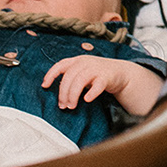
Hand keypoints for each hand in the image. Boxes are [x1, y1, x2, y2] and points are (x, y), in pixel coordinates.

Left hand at [43, 56, 163, 115]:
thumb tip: (58, 93)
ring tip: (72, 106)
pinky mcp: (107, 76)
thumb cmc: (98, 75)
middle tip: (63, 106)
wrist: (121, 73)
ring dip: (73, 95)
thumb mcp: (83, 72)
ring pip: (80, 81)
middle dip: (63, 93)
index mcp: (78, 60)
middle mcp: (86, 62)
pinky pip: (98, 85)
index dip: (51, 74)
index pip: (61, 65)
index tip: (44, 86)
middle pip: (69, 76)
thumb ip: (71, 78)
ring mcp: (97, 68)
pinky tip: (87, 100)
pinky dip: (91, 93)